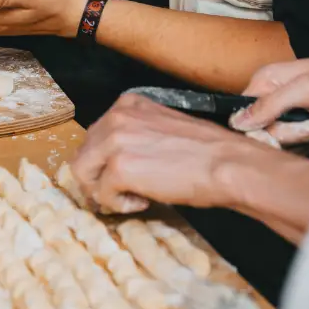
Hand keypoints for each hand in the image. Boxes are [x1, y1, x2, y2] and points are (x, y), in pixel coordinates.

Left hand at [71, 93, 264, 212]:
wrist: (225, 164)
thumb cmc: (203, 151)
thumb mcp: (162, 126)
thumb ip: (135, 134)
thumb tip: (113, 159)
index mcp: (128, 103)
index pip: (95, 135)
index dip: (104, 161)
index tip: (124, 174)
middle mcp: (117, 116)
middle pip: (83, 154)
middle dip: (98, 177)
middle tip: (124, 191)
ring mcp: (116, 140)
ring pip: (83, 173)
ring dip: (105, 191)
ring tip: (133, 196)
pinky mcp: (120, 168)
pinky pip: (102, 195)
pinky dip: (119, 205)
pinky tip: (144, 200)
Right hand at [229, 52, 308, 145]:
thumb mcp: (306, 89)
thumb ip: (270, 105)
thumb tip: (238, 122)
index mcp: (266, 81)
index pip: (243, 117)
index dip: (260, 131)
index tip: (283, 133)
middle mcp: (274, 97)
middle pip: (266, 135)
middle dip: (296, 135)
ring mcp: (291, 114)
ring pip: (286, 144)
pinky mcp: (306, 127)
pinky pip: (303, 147)